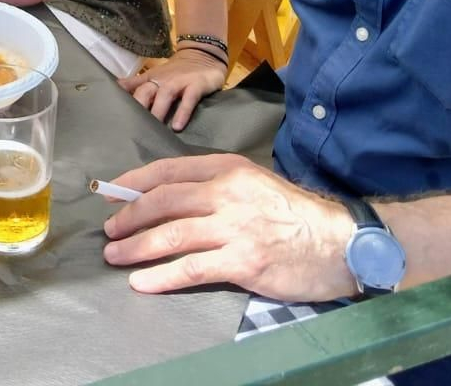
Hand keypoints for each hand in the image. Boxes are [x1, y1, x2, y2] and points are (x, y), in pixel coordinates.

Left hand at [99, 154, 357, 302]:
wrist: (342, 242)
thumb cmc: (297, 214)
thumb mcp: (256, 183)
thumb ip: (218, 185)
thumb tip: (170, 197)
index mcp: (229, 169)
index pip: (169, 169)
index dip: (135, 182)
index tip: (111, 193)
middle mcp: (228, 193)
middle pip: (163, 201)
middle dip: (129, 216)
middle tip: (109, 230)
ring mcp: (235, 228)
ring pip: (171, 235)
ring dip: (136, 247)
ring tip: (115, 256)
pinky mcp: (243, 262)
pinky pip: (191, 269)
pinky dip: (162, 276)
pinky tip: (143, 282)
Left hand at [118, 49, 225, 131]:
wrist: (202, 54)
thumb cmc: (175, 72)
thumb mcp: (154, 77)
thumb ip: (136, 85)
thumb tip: (114, 93)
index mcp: (149, 79)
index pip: (130, 87)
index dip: (120, 97)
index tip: (109, 111)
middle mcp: (161, 80)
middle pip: (145, 92)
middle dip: (138, 107)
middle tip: (132, 128)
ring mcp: (179, 82)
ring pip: (165, 95)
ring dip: (158, 111)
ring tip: (154, 129)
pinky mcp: (196, 85)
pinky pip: (189, 99)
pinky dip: (183, 112)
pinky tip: (178, 126)